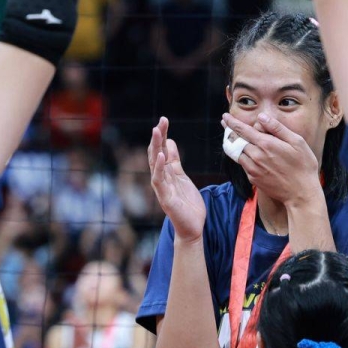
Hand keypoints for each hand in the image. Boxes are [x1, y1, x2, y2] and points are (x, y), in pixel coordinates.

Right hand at [148, 117, 205, 241]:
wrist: (192, 227)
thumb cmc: (187, 203)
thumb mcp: (182, 177)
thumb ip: (175, 161)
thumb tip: (170, 141)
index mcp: (166, 172)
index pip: (162, 150)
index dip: (162, 135)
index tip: (164, 120)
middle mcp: (161, 178)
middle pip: (157, 153)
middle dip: (158, 137)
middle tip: (160, 121)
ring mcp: (162, 188)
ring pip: (155, 164)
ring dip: (156, 148)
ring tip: (157, 132)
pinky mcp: (166, 198)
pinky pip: (160, 181)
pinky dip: (159, 168)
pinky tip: (162, 156)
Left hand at [221, 112, 321, 207]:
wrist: (301, 194)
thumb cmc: (303, 166)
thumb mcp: (297, 142)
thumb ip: (277, 128)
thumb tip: (261, 117)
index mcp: (266, 144)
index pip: (243, 130)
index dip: (232, 122)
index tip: (225, 116)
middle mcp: (256, 156)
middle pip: (236, 141)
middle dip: (230, 130)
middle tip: (225, 123)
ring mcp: (253, 169)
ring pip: (237, 153)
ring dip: (233, 144)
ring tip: (232, 136)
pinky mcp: (253, 179)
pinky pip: (243, 165)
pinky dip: (242, 157)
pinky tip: (246, 154)